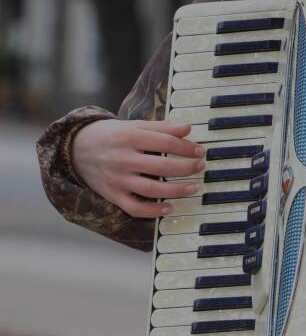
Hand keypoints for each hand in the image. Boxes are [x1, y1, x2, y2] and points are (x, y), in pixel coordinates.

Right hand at [72, 119, 204, 217]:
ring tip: (193, 188)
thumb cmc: (111, 135)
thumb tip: (188, 128)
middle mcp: (123, 159)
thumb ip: (161, 127)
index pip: (164, 142)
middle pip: (161, 166)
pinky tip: (168, 207)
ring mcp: (117, 179)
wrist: (75, 148)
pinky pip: (134, 207)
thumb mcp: (134, 125)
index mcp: (129, 137)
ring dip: (175, 190)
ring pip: (150, 189)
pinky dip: (152, 210)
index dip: (186, 147)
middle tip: (200, 167)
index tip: (200, 151)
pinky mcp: (112, 194)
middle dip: (186, 167)